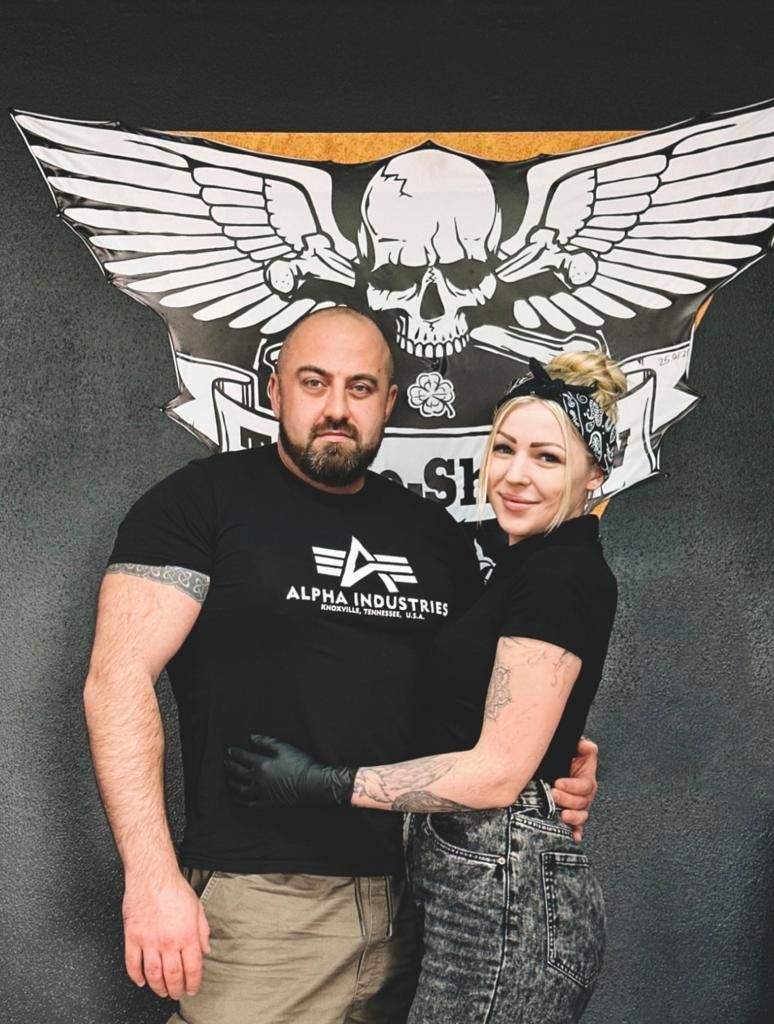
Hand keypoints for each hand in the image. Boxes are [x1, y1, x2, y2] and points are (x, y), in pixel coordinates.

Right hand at [122, 868, 209, 999]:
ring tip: (161, 991)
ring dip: (158, 988)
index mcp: (187, 934)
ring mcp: (149, 941)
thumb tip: (205, 950)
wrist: (152, 875)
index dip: (193, 983)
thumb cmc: (174, 887)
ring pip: (153, 975)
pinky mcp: (132, 938)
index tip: (192, 989)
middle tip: (177, 994)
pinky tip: (141, 981)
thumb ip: (203, 931)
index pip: (193, 969)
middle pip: (173, 977)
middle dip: (176, 990)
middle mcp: (169, 941)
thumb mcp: (197, 907)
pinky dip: (136, 976)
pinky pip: (133, 964)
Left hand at [224, 735, 356, 809]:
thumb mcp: (284, 748)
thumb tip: (252, 737)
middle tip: (225, 762)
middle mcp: (258, 779)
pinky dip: (241, 800)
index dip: (235, 753)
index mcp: (261, 764)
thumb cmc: (300, 763)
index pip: (243, 757)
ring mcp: (261, 792)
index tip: (229, 751)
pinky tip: (238, 798)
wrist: (311, 784)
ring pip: (241, 789)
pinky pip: (250, 803)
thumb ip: (266, 742)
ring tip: (228, 780)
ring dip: (232, 783)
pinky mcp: (267, 803)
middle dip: (230, 766)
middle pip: (239, 772)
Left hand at [551, 737, 598, 842]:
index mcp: (587, 779)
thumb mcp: (575, 749)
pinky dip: (577, 832)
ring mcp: (579, 807)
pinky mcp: (573, 816)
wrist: (558, 767)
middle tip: (554, 793)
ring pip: (581, 815)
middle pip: (582, 802)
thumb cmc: (567, 758)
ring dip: (573, 817)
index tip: (558, 782)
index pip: (584, 785)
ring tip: (562, 815)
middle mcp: (585, 795)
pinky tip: (574, 836)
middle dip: (568, 799)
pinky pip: (578, 827)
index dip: (572, 785)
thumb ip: (583, 747)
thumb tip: (585, 746)